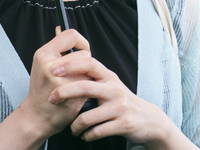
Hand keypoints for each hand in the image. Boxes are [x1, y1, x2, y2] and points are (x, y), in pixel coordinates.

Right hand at [17, 27, 92, 139]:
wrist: (36, 118)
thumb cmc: (43, 91)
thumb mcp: (45, 65)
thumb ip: (60, 53)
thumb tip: (82, 43)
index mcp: (43, 54)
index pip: (71, 34)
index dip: (81, 42)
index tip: (81, 53)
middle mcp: (50, 64)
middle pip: (84, 54)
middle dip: (85, 64)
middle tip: (76, 75)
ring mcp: (59, 78)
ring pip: (88, 68)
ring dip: (87, 75)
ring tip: (75, 84)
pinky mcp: (69, 91)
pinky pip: (89, 82)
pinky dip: (87, 88)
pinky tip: (77, 94)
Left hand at [47, 52, 175, 145]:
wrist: (149, 120)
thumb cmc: (122, 102)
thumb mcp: (111, 85)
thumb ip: (94, 77)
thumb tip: (66, 66)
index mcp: (109, 77)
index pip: (89, 63)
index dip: (70, 64)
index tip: (52, 69)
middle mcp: (115, 89)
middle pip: (85, 87)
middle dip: (64, 92)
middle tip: (51, 99)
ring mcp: (120, 107)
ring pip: (87, 117)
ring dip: (75, 126)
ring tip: (73, 129)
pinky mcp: (123, 124)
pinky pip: (96, 132)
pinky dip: (87, 135)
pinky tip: (85, 135)